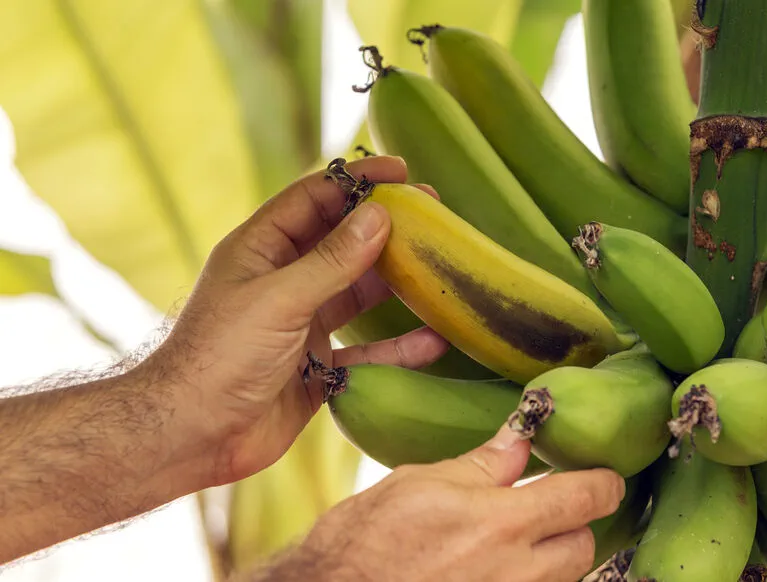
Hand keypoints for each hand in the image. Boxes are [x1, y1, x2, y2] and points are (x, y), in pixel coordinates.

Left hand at [148, 155, 448, 487]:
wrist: (191, 436)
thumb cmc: (219, 357)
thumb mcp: (279, 299)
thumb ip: (332, 260)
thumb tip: (380, 216)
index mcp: (261, 249)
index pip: (314, 198)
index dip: (357, 181)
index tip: (402, 171)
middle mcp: (284, 280)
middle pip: (343, 242)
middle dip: (387, 228)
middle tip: (435, 214)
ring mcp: (302, 323)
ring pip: (359, 293)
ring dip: (398, 283)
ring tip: (442, 268)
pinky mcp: (318, 367)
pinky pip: (366, 351)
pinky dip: (398, 347)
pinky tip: (433, 341)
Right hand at [246, 425, 625, 581]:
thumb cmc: (364, 541)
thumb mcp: (419, 484)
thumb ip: (481, 466)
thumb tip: (519, 439)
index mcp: (502, 524)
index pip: (586, 498)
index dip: (603, 482)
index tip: (604, 476)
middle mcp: (516, 573)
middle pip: (583, 546)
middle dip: (573, 525)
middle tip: (543, 509)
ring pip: (561, 579)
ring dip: (550, 559)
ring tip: (510, 542)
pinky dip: (524, 580)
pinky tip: (489, 568)